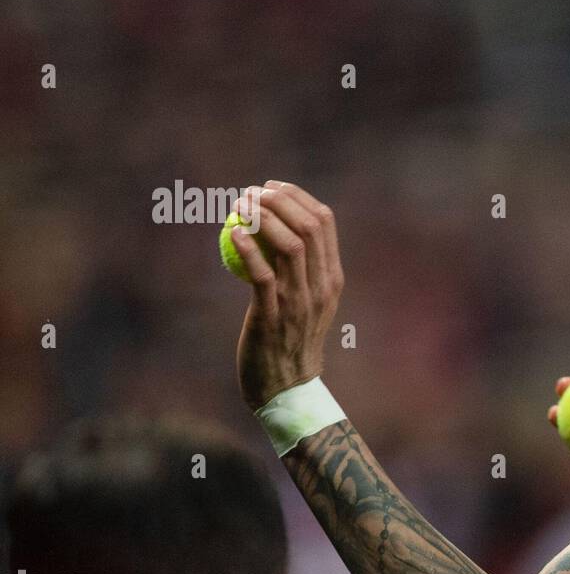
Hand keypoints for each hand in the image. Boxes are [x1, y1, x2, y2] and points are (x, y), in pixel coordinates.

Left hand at [229, 181, 343, 409]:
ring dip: (263, 219)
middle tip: (252, 192)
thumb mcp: (307, 301)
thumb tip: (275, 227)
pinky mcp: (273, 317)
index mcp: (332, 278)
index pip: (324, 224)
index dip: (298, 197)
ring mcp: (300, 302)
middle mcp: (321, 287)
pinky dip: (249, 250)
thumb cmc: (290, 339)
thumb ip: (300, 269)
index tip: (273, 187)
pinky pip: (263, 276)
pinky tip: (233, 233)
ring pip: (289, 246)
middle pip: (309, 227)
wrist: (287, 386)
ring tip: (240, 206)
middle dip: (280, 200)